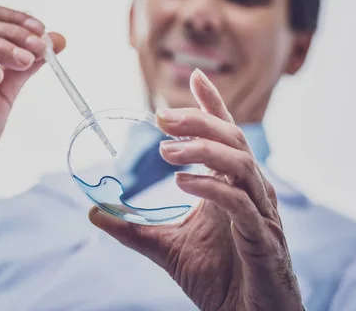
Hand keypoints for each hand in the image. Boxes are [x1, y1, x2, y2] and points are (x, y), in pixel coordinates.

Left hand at [89, 69, 302, 310]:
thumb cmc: (217, 279)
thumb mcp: (166, 247)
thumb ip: (133, 229)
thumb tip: (93, 212)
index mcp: (231, 186)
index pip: (225, 135)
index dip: (212, 105)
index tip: (194, 76)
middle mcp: (250, 191)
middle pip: (232, 139)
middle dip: (199, 120)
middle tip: (161, 116)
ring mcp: (260, 213)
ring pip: (240, 163)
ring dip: (202, 151)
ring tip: (165, 151)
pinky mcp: (263, 238)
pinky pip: (240, 203)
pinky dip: (211, 189)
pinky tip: (183, 183)